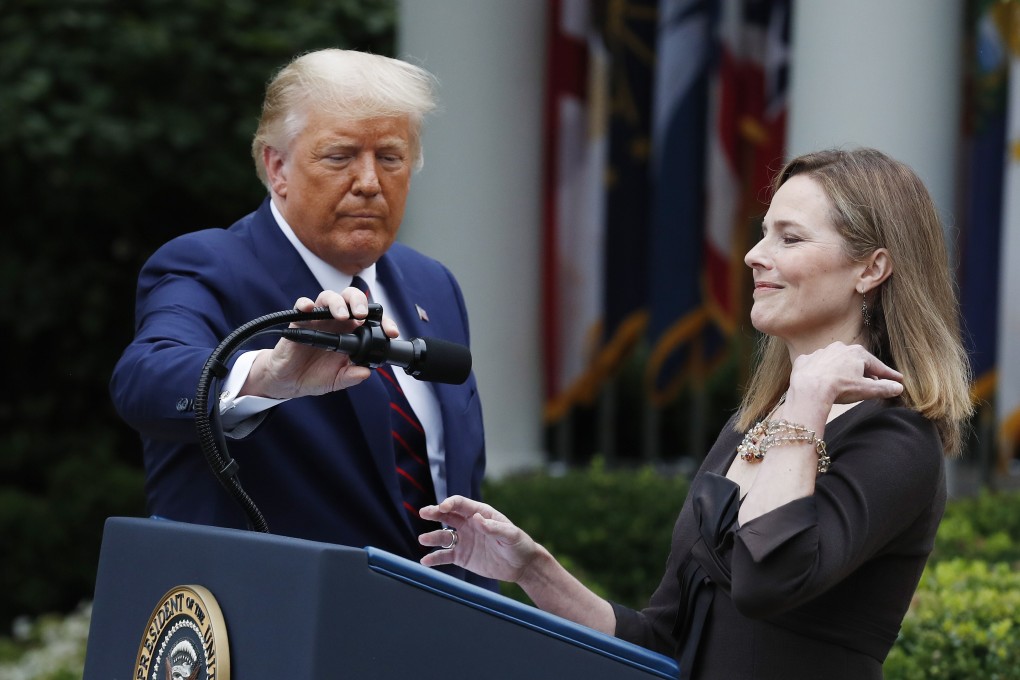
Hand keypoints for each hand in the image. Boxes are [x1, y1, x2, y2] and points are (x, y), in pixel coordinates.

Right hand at [241, 288, 399, 397]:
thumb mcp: (337, 380)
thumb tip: (366, 372)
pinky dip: (305, 304)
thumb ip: (351, 376)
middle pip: (351, 299)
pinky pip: (301, 306)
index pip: (371, 320)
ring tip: (342, 316)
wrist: (289, 382)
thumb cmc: (315, 376)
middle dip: (360, 302)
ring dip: (337, 303)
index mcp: (351, 333)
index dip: (384, 323)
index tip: (391, 333)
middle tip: (362, 315)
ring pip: (329, 297)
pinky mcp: (299, 321)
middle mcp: (336, 322)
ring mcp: (318, 319)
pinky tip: (308, 309)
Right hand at [418, 495, 540, 582]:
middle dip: (435, 513)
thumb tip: (476, 518)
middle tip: (424, 513)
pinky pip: (445, 556)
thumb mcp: (510, 535)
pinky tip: (425, 561)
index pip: (461, 504)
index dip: (450, 503)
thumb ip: (493, 527)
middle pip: (447, 515)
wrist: (521, 565)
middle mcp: (469, 524)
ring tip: (423, 539)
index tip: (442, 508)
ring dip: (432, 537)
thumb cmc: (519, 545)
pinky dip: (434, 558)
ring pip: (443, 536)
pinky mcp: (462, 557)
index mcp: (481, 513)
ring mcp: (464, 540)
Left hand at [788, 341, 903, 409]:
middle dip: (865, 372)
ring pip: (836, 362)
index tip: (897, 380)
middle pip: (857, 362)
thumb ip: (883, 388)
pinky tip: (822, 379)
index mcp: (857, 353)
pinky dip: (821, 371)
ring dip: (842, 370)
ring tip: (846, 381)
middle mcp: (839, 348)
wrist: (809, 389)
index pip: (877, 366)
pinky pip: (816, 365)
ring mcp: (820, 352)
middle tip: (872, 382)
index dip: (888, 374)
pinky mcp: (805, 360)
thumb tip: (898, 388)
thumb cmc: (840, 388)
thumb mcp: (866, 390)